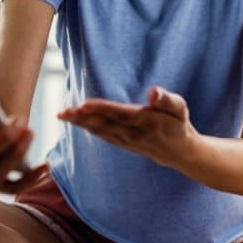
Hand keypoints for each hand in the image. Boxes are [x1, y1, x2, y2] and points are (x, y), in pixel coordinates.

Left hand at [58, 86, 197, 166]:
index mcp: (146, 121)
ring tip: (63, 115)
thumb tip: (153, 91)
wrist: (180, 152)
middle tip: (63, 112)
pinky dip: (89, 129)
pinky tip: (76, 123)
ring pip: (100, 131)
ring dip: (81, 124)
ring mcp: (127, 141)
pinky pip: (103, 136)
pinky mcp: (123, 144)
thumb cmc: (179, 124)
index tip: (84, 104)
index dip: (101, 109)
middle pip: (104, 124)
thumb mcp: (180, 108)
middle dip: (82, 118)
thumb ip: (166, 99)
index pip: (119, 114)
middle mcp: (133, 133)